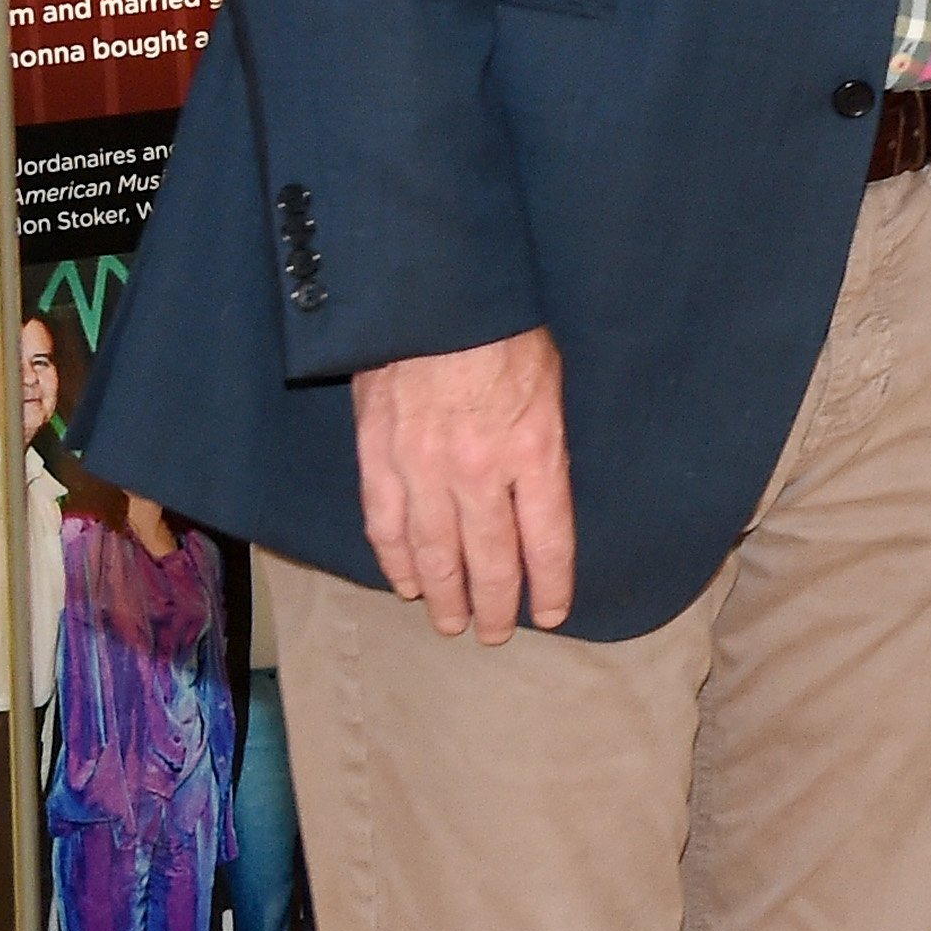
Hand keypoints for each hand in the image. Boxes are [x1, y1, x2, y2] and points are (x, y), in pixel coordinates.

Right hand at [353, 328, 576, 643]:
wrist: (434, 296)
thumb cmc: (503, 330)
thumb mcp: (551, 383)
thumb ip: (543, 444)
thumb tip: (538, 492)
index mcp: (534, 451)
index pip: (548, 539)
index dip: (550, 584)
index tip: (551, 613)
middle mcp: (479, 472)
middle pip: (489, 560)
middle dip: (495, 604)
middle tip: (495, 633)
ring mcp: (424, 469)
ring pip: (434, 554)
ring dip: (444, 595)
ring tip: (451, 622)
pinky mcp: (379, 458)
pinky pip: (386, 526)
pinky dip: (395, 561)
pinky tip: (406, 583)